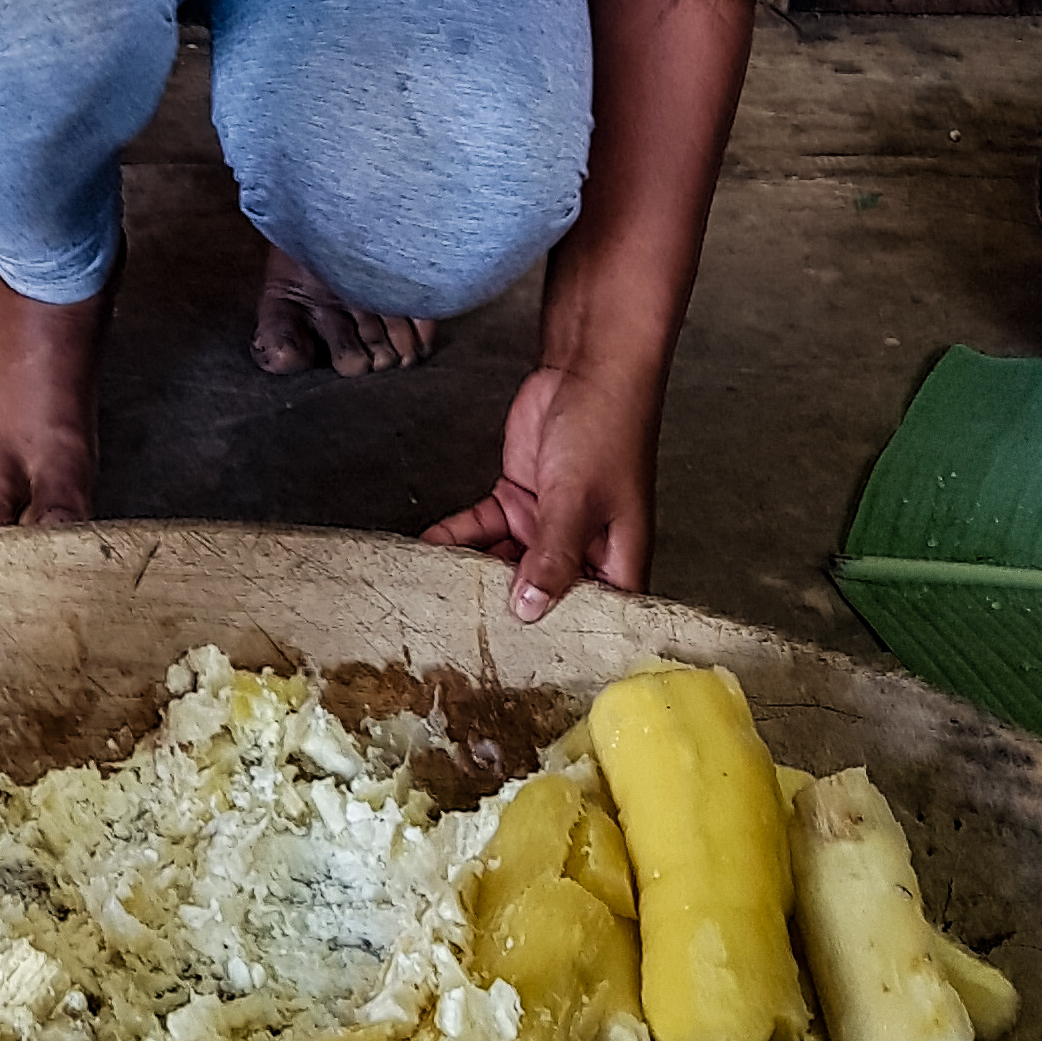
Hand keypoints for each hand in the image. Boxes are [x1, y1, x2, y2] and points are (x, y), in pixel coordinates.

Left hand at [426, 358, 659, 620]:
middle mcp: (581, 550)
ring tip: (434, 602)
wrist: (587, 368)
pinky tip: (426, 552)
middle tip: (462, 645)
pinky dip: (456, 538)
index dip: (565, 643)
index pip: (593, 616)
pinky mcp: (517, 498)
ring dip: (473, 576)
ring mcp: (547, 524)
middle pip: (541, 595)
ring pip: (505, 563)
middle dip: (506, 615)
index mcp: (615, 560)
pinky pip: (483, 528)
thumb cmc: (605, 432)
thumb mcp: (579, 501)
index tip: (526, 672)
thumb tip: (529, 612)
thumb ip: (552, 556)